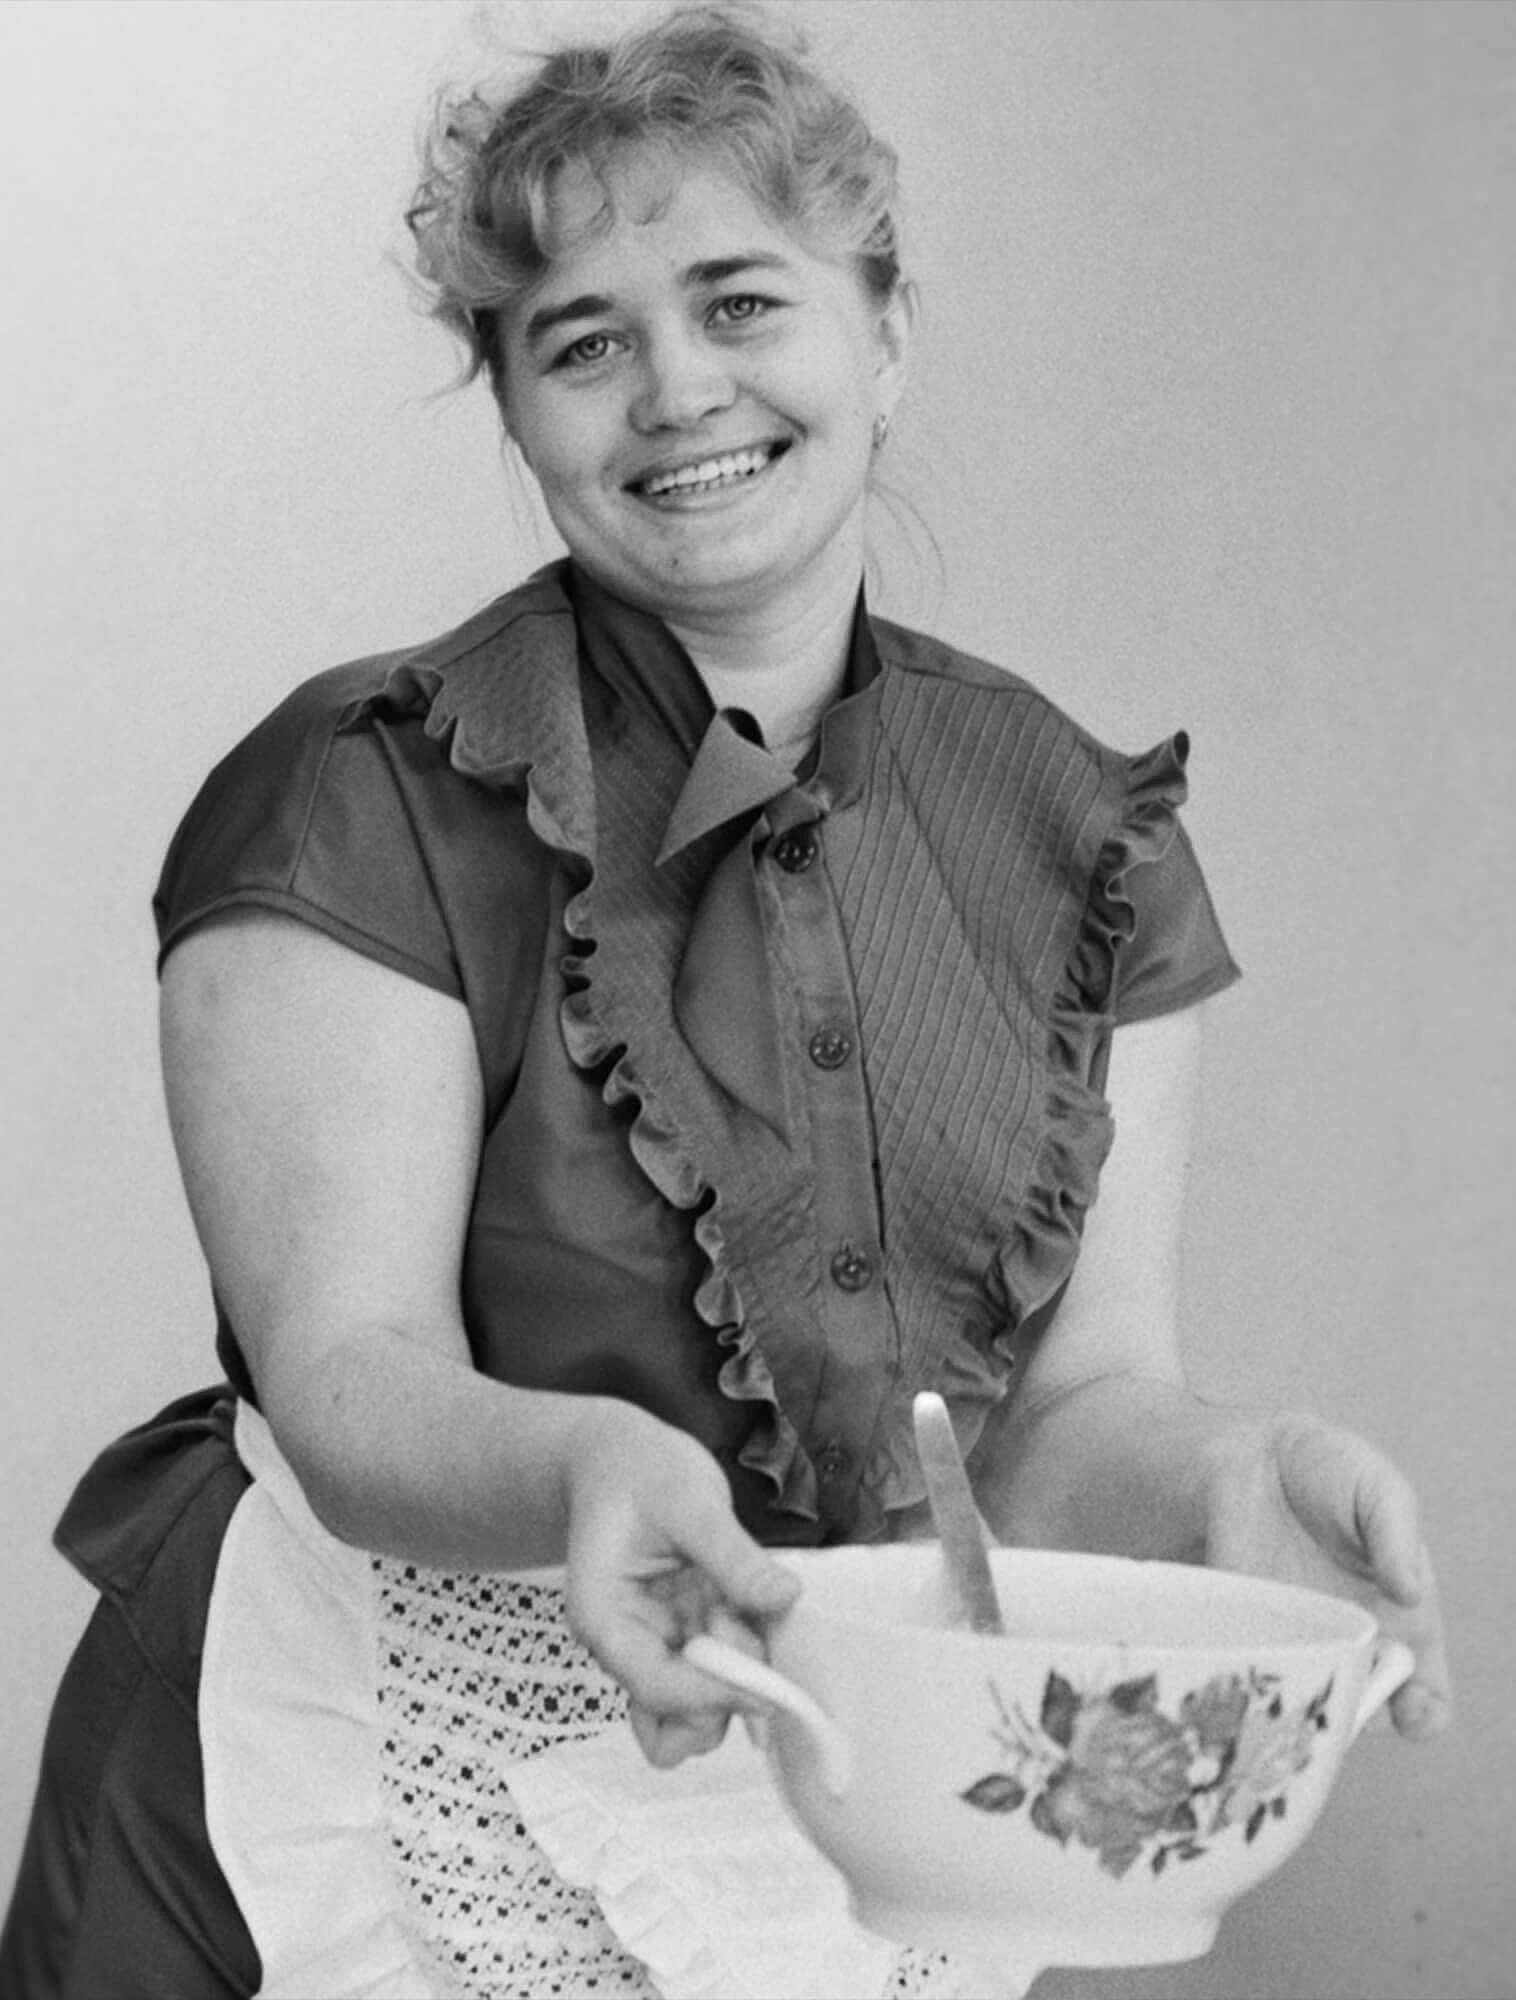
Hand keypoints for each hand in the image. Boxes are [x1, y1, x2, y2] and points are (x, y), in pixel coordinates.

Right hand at [562, 1402, 800, 1766]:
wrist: (619, 1457)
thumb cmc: (640, 1470)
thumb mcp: (687, 1498)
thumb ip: (732, 1553)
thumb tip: (785, 1597)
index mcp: (604, 1617)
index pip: (658, 1684)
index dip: (717, 1693)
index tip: (772, 1684)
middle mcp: (624, 1646)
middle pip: (670, 1722)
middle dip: (724, 1693)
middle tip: (747, 1626)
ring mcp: (653, 1648)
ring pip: (693, 1715)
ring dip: (735, 1683)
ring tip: (743, 1612)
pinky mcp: (681, 1640)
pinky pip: (713, 1679)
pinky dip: (741, 1665)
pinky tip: (750, 1616)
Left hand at [1198, 1413, 1449, 1739]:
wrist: (1251, 1456)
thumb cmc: (1329, 1471)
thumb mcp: (1377, 1489)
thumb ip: (1396, 1535)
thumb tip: (1411, 1592)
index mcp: (1398, 1622)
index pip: (1423, 1692)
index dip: (1422, 1711)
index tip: (1409, 1709)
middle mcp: (1348, 1646)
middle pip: (1359, 1711)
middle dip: (1353, 1719)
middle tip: (1339, 1700)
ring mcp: (1293, 1644)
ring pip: (1302, 1707)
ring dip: (1296, 1713)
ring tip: (1290, 1691)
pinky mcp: (1243, 1634)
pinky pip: (1249, 1680)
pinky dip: (1244, 1692)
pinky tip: (1240, 1676)